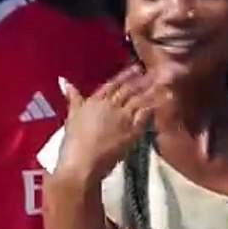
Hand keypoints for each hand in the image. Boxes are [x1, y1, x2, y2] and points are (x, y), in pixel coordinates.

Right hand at [58, 66, 165, 182]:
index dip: (126, 75)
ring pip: (139, 100)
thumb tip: (63, 80)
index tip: (136, 67)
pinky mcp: (132, 132)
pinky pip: (145, 116)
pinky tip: (163, 101)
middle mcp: (111, 105)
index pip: (113, 84)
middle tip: (155, 71)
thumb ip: (72, 97)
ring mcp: (123, 118)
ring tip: (164, 83)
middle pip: (129, 89)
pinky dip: (154, 107)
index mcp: (95, 101)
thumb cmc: (72, 141)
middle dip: (142, 79)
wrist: (81, 161)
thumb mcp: (71, 115)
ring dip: (151, 91)